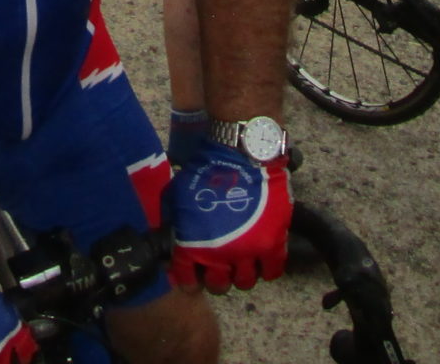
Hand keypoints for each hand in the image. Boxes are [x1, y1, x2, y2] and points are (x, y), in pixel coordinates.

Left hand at [165, 141, 291, 292]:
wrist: (240, 153)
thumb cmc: (206, 170)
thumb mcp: (177, 194)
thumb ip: (172, 219)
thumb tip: (165, 234)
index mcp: (192, 246)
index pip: (188, 280)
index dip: (191, 279)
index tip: (195, 273)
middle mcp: (220, 255)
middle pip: (219, 286)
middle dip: (218, 279)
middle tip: (220, 267)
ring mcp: (248, 251)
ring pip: (246, 282)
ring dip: (242, 274)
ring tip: (242, 262)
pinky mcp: (274, 242)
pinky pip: (273, 270)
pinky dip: (268, 269)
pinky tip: (262, 259)